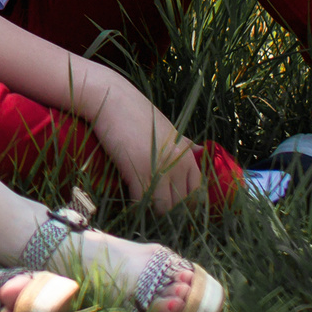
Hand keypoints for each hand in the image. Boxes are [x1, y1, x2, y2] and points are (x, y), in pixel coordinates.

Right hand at [88, 81, 203, 212]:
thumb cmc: (136, 112)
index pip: (196, 191)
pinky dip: (138, 207)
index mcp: (186, 154)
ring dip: (154, 212)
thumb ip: (185, 143)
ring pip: (164, 208)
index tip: (173, 207)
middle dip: (170, 212)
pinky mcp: (138, 173)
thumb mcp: (167, 128)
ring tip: (144, 211)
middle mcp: (177, 164)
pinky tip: (131, 203)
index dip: (185, 203)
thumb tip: (201, 150)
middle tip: (156, 211)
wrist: (110, 99)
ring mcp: (159, 169)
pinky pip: (143, 202)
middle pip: (181, 204)